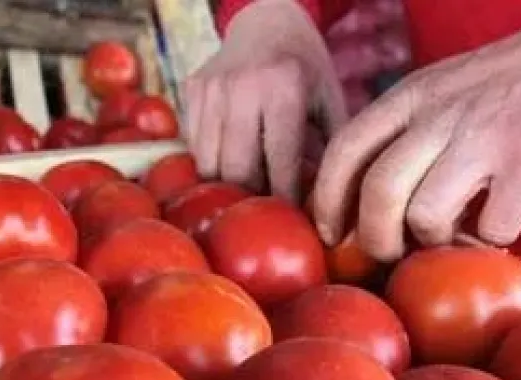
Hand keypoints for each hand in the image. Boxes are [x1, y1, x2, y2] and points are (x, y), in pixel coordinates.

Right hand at [184, 0, 346, 200]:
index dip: (285, 198)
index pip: (280, 162)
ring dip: (228, 184)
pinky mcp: (191, 90)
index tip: (292, 218)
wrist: (266, 20)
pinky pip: (194, 147)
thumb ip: (329, 150)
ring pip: (208, 164)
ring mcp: (211, 89)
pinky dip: (212, 163)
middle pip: (237, 170)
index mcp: (284, 88)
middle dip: (252, 196)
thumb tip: (322, 205)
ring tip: (249, 188)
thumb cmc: (305, 68)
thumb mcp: (329, 101)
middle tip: (267, 207)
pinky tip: (231, 161)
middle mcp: (242, 87)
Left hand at [311, 7, 520, 259]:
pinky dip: (495, 240)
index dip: (328, 201)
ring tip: (455, 233)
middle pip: (379, 192)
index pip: (345, 151)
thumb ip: (403, 132)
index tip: (334, 232)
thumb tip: (364, 201)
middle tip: (392, 252)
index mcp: (412, 95)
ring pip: (427, 214)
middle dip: (377, 239)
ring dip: (436, 241)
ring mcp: (485, 134)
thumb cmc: (510, 84)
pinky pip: (493, 227)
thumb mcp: (442, 89)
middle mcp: (441, 112)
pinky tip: (503, 223)